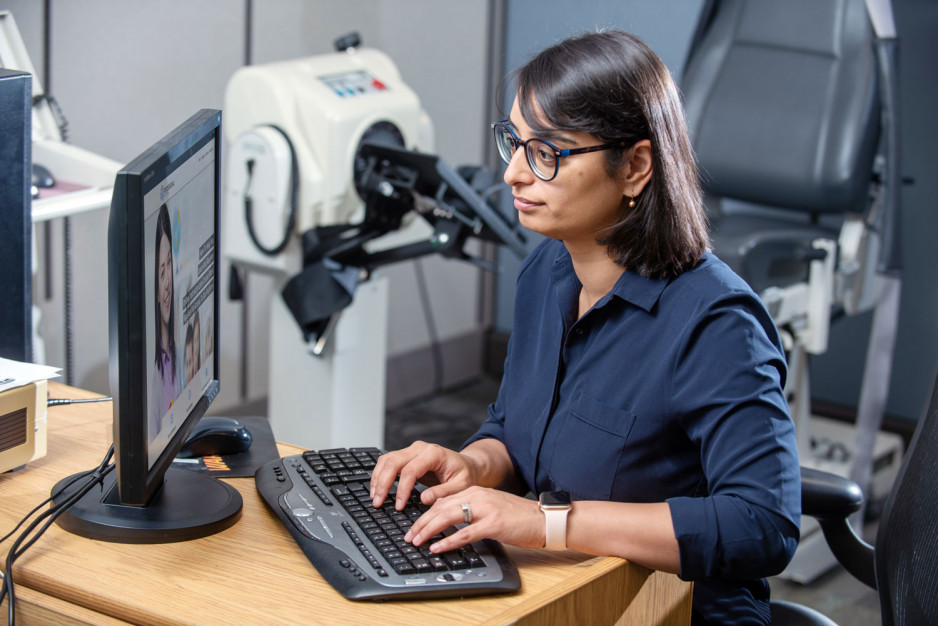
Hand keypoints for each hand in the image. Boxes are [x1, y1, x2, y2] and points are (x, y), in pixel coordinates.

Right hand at [370, 441, 478, 509]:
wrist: (466, 465)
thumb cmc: (464, 474)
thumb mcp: (461, 486)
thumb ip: (444, 492)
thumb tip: (424, 499)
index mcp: (433, 453)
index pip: (410, 470)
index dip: (402, 489)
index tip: (399, 506)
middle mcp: (420, 448)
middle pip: (394, 462)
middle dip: (383, 483)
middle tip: (377, 502)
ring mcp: (412, 450)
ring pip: (387, 459)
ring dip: (377, 478)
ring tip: (374, 497)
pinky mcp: (407, 455)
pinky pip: (388, 461)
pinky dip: (380, 474)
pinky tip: (377, 488)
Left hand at [404, 486, 544, 552]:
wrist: (544, 518)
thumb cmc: (519, 517)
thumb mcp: (491, 508)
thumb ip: (471, 511)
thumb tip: (448, 524)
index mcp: (476, 490)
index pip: (442, 500)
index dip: (425, 513)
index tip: (413, 526)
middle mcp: (478, 496)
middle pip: (441, 507)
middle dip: (421, 522)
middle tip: (409, 535)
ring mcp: (486, 509)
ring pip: (448, 516)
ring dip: (429, 530)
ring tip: (417, 541)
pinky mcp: (493, 524)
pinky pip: (465, 533)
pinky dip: (448, 540)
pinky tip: (437, 547)